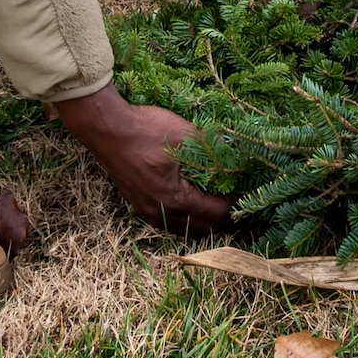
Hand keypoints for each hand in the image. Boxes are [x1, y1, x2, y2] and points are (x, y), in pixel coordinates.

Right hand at [50, 85, 229, 233]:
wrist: (107, 129)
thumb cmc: (146, 130)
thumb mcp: (185, 134)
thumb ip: (212, 148)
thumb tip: (235, 155)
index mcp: (176, 199)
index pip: (215, 213)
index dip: (235, 207)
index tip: (250, 199)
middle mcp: (162, 212)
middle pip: (201, 227)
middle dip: (222, 220)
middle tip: (240, 209)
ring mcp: (147, 210)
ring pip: (182, 228)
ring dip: (202, 223)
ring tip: (219, 212)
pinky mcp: (137, 203)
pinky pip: (167, 222)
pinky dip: (184, 220)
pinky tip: (189, 208)